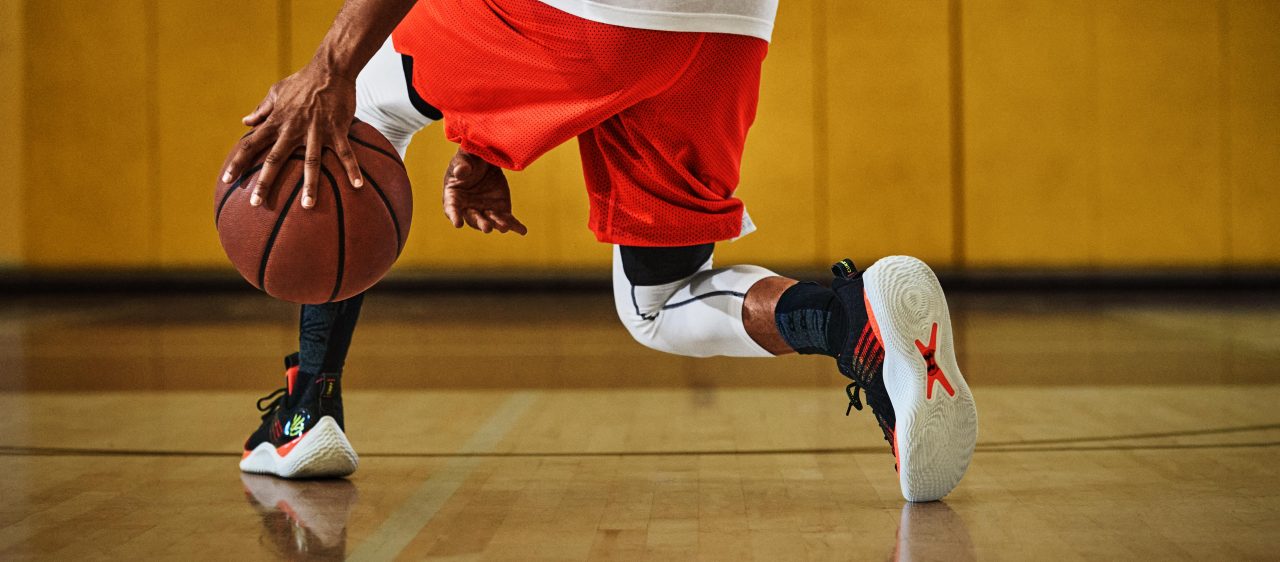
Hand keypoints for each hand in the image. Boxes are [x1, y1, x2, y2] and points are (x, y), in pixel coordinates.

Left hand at [221, 64, 363, 209]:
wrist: (329, 69)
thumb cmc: (302, 81)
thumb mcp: (277, 91)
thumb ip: (262, 109)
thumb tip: (245, 122)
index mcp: (277, 121)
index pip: (251, 145)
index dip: (238, 163)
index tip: (227, 180)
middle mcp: (292, 129)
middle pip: (274, 159)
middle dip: (264, 182)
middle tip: (256, 203)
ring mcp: (315, 130)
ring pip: (310, 161)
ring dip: (309, 184)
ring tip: (308, 206)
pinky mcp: (336, 129)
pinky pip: (345, 153)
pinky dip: (352, 169)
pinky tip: (357, 186)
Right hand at [442, 149, 527, 234]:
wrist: (486, 160)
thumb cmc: (469, 160)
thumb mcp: (464, 159)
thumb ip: (461, 166)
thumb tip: (461, 171)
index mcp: (454, 197)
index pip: (452, 209)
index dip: (454, 216)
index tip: (457, 223)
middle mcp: (469, 208)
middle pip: (474, 218)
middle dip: (481, 223)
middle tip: (487, 228)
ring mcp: (486, 211)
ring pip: (492, 221)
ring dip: (498, 224)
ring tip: (504, 228)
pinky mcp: (501, 209)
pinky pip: (508, 219)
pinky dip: (515, 225)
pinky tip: (522, 231)